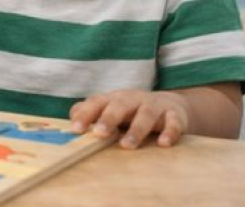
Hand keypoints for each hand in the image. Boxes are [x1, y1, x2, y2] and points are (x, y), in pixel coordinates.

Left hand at [69, 89, 190, 148]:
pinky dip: (170, 131)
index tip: (75, 129)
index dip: (86, 114)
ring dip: (136, 129)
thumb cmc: (132, 111)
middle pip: (120, 105)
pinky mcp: (175, 115)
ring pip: (146, 114)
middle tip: (100, 133)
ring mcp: (155, 106)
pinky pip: (174, 122)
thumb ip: (90, 113)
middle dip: (109, 118)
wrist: (171, 105)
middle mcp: (133, 99)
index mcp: (114, 99)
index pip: (96, 102)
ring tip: (127, 145)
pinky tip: (164, 143)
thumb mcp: (111, 109)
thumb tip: (70, 120)